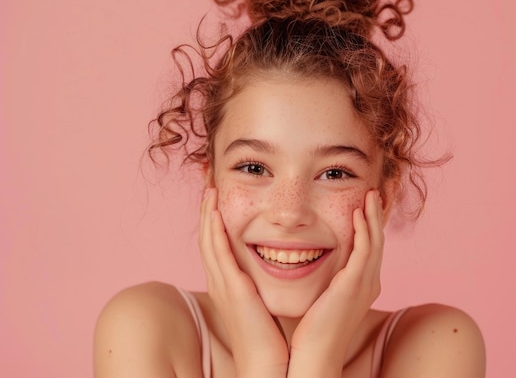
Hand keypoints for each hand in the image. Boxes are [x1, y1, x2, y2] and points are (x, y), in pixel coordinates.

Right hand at [199, 188, 288, 377]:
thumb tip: (281, 264)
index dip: (215, 218)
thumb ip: (264, 281)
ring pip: (208, 240)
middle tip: (209, 182)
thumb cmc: (271, 335)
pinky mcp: (230, 289)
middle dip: (207, 209)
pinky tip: (216, 212)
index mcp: (229, 282)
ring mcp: (222, 284)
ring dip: (208, 213)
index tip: (219, 194)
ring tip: (210, 188)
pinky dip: (215, 231)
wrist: (267, 362)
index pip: (217, 242)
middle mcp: (221, 281)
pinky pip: (218, 254)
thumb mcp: (264, 300)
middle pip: (207, 236)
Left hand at [288, 190, 384, 375]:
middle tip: (373, 194)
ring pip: (375, 242)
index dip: (369, 226)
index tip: (364, 206)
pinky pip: (365, 250)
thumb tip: (308, 262)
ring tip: (370, 196)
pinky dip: (364, 230)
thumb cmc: (311, 330)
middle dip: (376, 216)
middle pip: (378, 241)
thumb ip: (324, 279)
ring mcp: (365, 284)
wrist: (313, 354)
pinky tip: (358, 213)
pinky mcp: (355, 285)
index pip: (370, 249)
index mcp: (362, 285)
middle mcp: (369, 283)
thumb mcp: (323, 298)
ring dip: (372, 216)